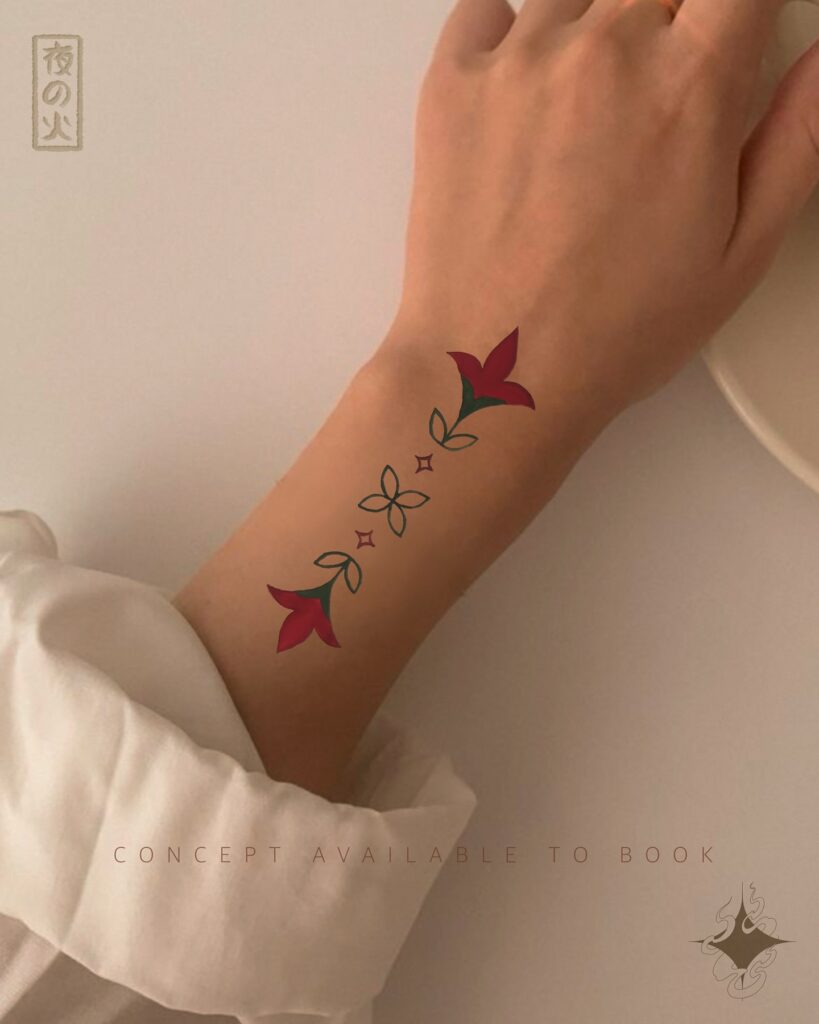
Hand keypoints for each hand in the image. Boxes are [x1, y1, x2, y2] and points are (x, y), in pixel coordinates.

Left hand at [396, 0, 818, 417]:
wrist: (495, 371)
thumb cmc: (615, 330)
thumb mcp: (739, 254)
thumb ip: (795, 140)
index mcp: (690, 88)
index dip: (739, 8)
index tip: (727, 38)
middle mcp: (605, 53)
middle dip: (667, 24)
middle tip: (652, 99)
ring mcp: (520, 63)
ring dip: (593, 31)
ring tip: (586, 113)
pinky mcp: (452, 87)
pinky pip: (485, 10)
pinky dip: (508, 33)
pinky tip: (522, 92)